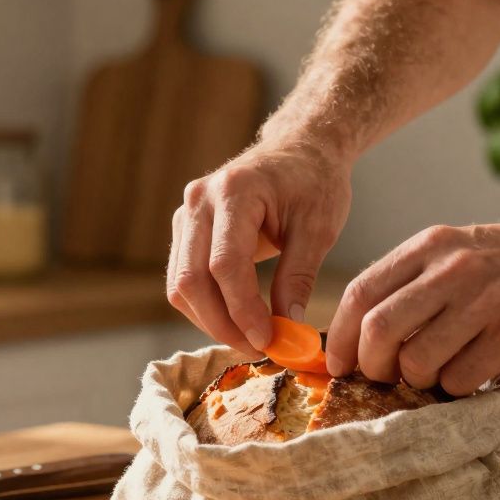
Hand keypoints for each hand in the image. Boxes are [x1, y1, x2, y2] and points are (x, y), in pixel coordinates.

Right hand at [167, 143, 351, 353]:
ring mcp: (186, 214)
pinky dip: (205, 307)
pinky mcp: (185, 230)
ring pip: (181, 284)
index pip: (225, 264)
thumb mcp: (318, 229)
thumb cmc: (314, 182)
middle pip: (192, 278)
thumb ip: (299, 278)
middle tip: (259, 349)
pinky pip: (183, 279)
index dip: (242, 310)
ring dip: (211, 321)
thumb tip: (288, 330)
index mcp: (235, 191)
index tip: (267, 340)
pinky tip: (235, 322)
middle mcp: (200, 200)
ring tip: (250, 339)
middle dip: (223, 324)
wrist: (300, 149)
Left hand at [325, 220, 499, 394]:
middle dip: (372, 369)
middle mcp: (453, 268)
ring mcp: (486, 300)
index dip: (340, 339)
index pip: (360, 294)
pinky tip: (475, 375)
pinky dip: (458, 390)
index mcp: (431, 245)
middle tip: (387, 381)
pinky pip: (461, 380)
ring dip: (420, 383)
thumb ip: (415, 284)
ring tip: (441, 375)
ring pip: (417, 363)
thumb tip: (361, 337)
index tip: (340, 366)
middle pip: (378, 332)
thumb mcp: (462, 252)